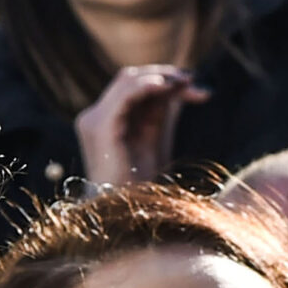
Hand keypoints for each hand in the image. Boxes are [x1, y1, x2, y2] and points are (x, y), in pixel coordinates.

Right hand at [73, 65, 204, 188]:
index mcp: (105, 118)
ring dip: (160, 78)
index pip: (132, 85)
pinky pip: (124, 96)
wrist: (128, 211)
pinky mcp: (101, 127)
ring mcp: (93, 120)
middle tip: (193, 79)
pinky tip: (168, 86)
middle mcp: (94, 116)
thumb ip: (163, 109)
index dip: (163, 79)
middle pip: (129, 79)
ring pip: (127, 81)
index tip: (194, 82)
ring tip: (186, 82)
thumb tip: (186, 83)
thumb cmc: (143, 181)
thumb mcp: (156, 136)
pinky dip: (147, 86)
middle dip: (165, 76)